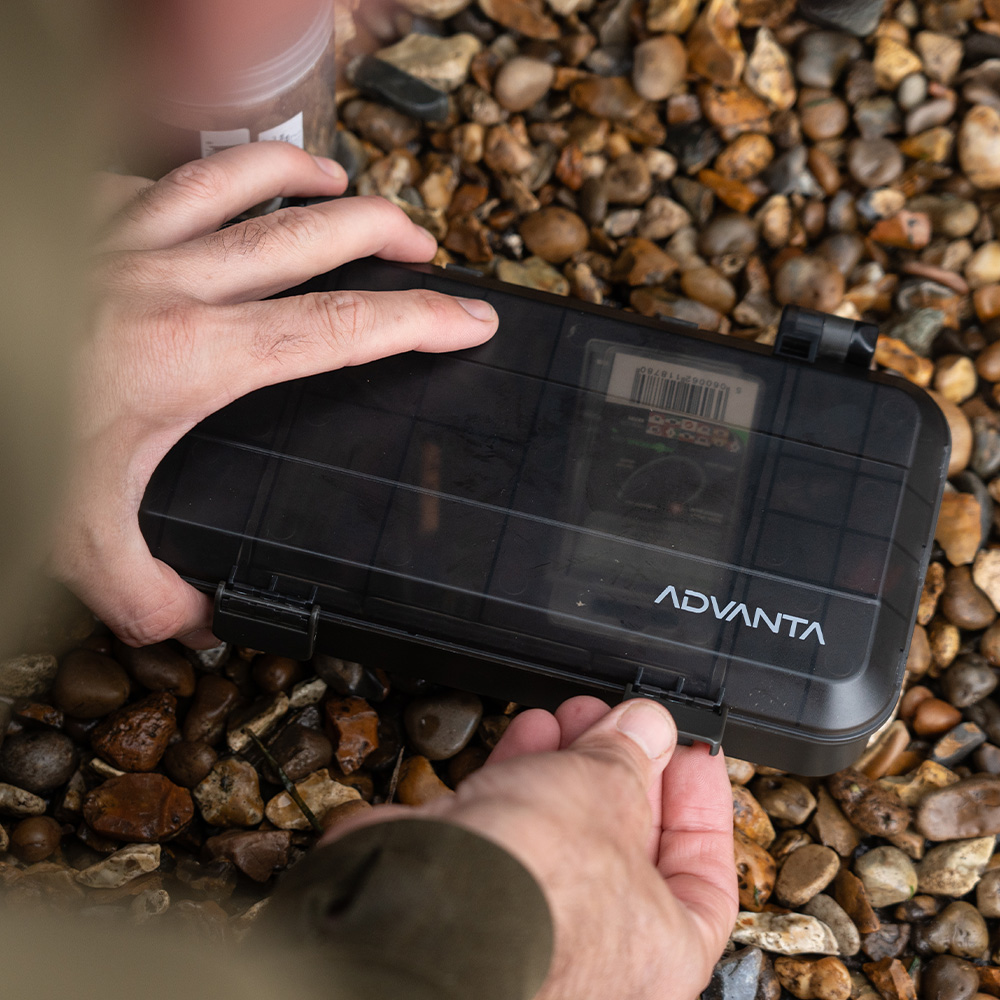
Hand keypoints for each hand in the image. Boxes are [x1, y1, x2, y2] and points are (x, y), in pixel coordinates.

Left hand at [54, 142, 497, 647]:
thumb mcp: (69, 533)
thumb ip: (142, 590)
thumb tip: (195, 624)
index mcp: (193, 355)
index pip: (339, 330)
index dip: (418, 321)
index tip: (471, 318)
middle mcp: (169, 282)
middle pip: (310, 236)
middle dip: (385, 232)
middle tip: (427, 245)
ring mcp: (120, 238)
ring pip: (235, 180)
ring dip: (300, 179)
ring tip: (341, 185)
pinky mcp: (75, 219)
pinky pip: (149, 180)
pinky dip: (194, 180)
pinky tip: (210, 191)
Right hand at [325, 697, 737, 999]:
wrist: (421, 908)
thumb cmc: (535, 888)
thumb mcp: (608, 790)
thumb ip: (633, 753)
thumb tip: (648, 727)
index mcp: (660, 955)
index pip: (703, 878)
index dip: (700, 806)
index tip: (691, 756)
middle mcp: (599, 957)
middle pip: (628, 846)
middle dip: (623, 769)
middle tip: (622, 723)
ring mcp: (534, 928)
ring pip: (565, 834)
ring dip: (570, 765)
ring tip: (574, 717)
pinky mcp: (476, 898)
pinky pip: (515, 832)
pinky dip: (522, 780)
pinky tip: (529, 734)